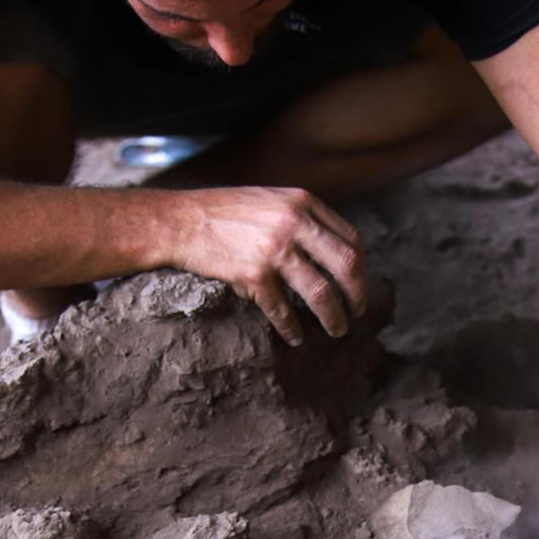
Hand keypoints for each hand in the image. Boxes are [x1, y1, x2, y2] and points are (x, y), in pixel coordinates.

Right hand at [170, 187, 368, 344]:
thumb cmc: (223, 212)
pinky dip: (292, 328)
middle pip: (346, 266)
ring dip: (334, 318)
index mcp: (302, 202)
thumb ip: (301, 218)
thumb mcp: (271, 200)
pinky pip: (284, 311)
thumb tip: (332, 252)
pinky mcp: (253, 274)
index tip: (357, 285)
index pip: (350, 239)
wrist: (178, 221)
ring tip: (336, 330)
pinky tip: (295, 337)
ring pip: (322, 293)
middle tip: (357, 313)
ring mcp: (275, 249)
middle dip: (357, 295)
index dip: (360, 268)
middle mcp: (294, 223)